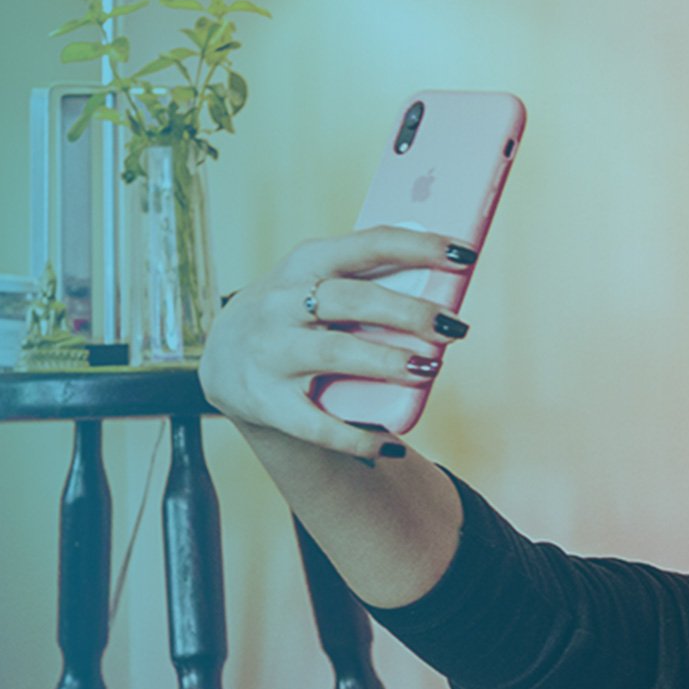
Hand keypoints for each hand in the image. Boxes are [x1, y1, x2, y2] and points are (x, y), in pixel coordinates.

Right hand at [197, 225, 476, 458]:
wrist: (224, 359)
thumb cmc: (297, 313)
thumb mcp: (318, 281)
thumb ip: (370, 278)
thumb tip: (448, 281)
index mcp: (306, 262)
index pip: (368, 244)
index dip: (419, 247)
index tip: (464, 254)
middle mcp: (282, 304)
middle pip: (353, 300)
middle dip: (409, 312)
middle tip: (454, 327)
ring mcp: (271, 353)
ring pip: (335, 354)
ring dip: (387, 361)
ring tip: (429, 370)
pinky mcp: (266, 402)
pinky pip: (316, 424)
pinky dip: (356, 435)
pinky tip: (390, 443)